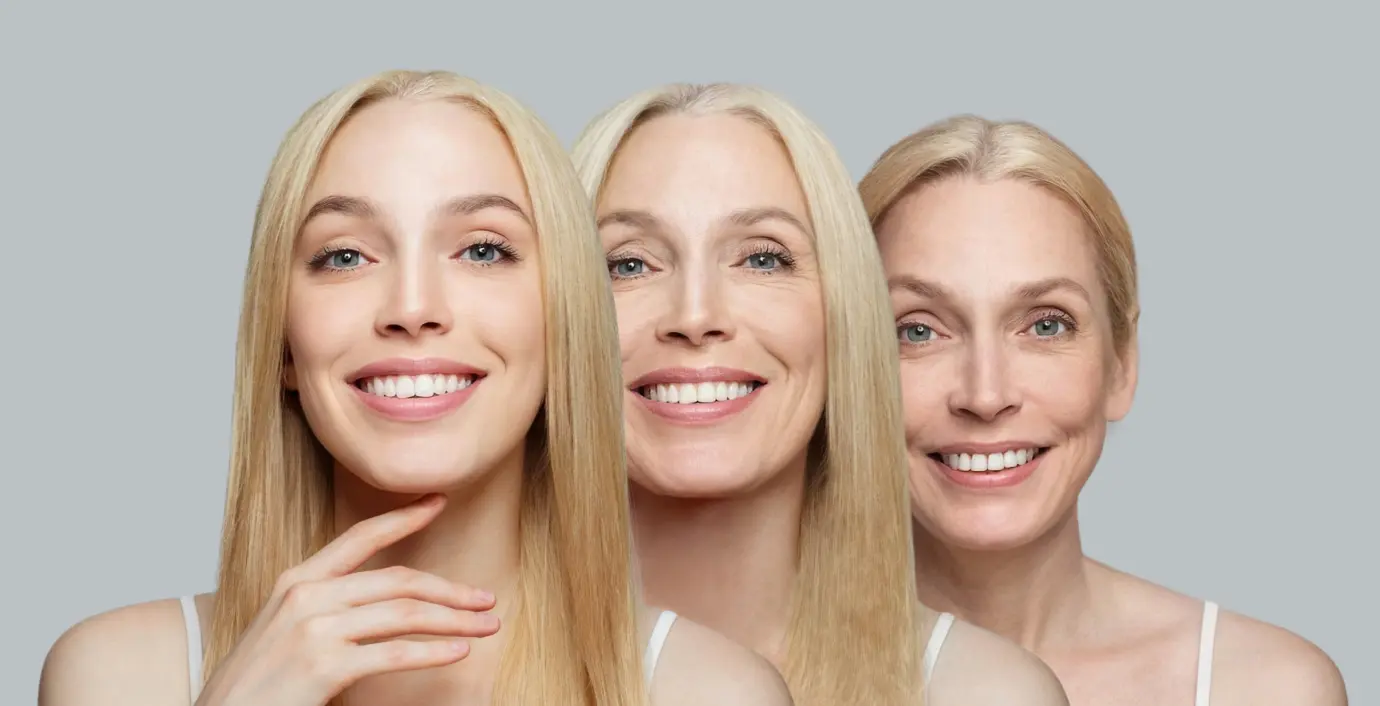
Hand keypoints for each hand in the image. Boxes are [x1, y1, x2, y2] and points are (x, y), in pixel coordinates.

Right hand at [194, 494, 498, 705]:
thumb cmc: (255, 683)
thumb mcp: (283, 629)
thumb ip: (325, 606)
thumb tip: (382, 604)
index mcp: (297, 580)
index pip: (360, 536)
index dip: (403, 517)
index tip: (438, 501)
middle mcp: (306, 596)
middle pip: (398, 581)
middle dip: (451, 590)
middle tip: (486, 599)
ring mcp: (314, 629)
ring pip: (405, 614)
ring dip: (455, 620)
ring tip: (486, 626)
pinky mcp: (324, 666)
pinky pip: (394, 653)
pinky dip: (434, 651)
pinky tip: (459, 652)